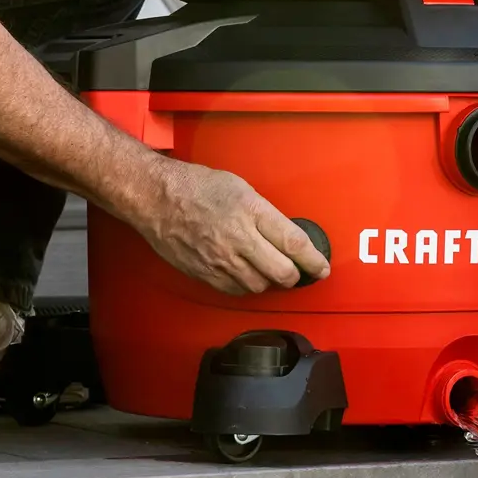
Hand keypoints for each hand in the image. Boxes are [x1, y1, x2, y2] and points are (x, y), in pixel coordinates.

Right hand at [134, 160, 329, 294]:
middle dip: (295, 276)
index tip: (322, 267)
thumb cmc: (196, 186)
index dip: (314, 260)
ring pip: (260, 286)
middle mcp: (239, 239)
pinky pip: (235, 290)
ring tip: (268, 269)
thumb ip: (264, 213)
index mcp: (251, 211)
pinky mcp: (204, 273)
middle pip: (282, 273)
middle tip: (298, 271)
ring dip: (269, 281)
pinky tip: (245, 273)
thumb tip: (284, 235)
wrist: (156, 197)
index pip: (294, 243)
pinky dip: (246, 286)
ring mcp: (220, 259)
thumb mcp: (240, 187)